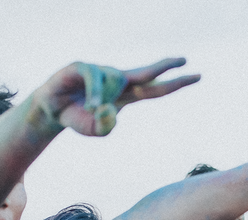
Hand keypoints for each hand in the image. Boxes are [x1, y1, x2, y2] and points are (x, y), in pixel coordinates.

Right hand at [37, 58, 198, 136]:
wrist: (50, 110)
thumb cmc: (76, 118)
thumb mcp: (93, 130)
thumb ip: (105, 127)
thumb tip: (108, 111)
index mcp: (126, 95)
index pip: (155, 88)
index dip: (175, 83)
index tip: (196, 76)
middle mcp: (117, 81)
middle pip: (146, 72)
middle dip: (165, 66)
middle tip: (185, 61)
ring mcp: (101, 72)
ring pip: (113, 84)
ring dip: (102, 101)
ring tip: (90, 109)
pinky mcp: (83, 66)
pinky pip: (95, 78)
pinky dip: (95, 94)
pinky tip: (90, 105)